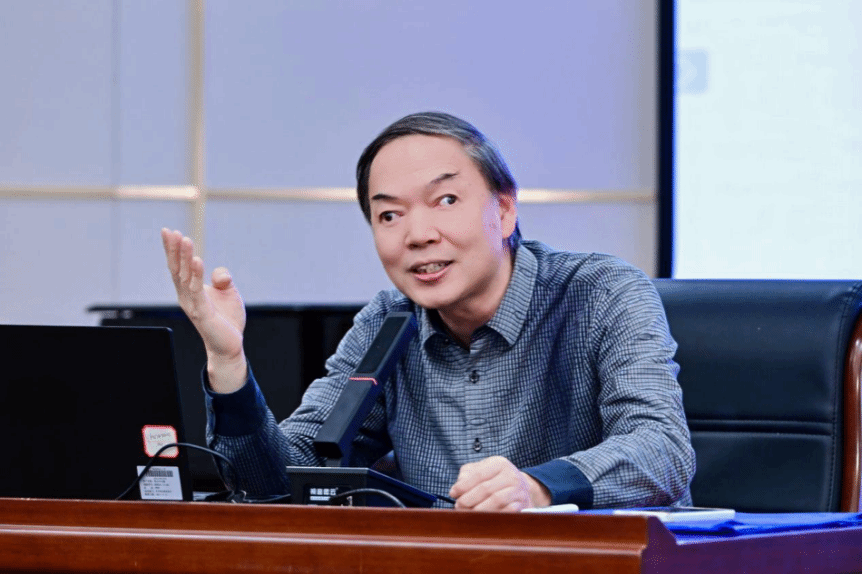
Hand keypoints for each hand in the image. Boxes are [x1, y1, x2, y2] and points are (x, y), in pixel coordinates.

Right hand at [161, 228, 246, 391]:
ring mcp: (192, 304)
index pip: (178, 266)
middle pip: (176, 268)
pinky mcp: (202, 313)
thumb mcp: (228, 292)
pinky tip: (197, 260)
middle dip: (173, 249)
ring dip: (184, 257)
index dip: (173, 249)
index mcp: (189, 290)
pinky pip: (197, 290)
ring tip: (184, 239)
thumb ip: (222, 279)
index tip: (169, 231)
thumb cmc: (226, 319)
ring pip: (184, 276)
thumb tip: (219, 273)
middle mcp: (186, 296)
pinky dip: (196, 274)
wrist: (230, 344)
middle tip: (169, 231)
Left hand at [448, 456, 551, 511]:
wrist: (521, 488)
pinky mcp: (523, 506)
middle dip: (468, 499)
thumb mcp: (482, 470)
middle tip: (458, 506)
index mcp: (499, 463)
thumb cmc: (495, 479)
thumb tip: (455, 490)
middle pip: (486, 489)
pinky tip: (482, 519)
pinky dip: (492, 517)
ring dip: (478, 510)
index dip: (463, 485)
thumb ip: (466, 475)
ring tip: (468, 513)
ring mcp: (519, 491)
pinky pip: (506, 512)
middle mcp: (512, 475)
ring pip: (496, 501)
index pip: (478, 475)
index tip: (453, 493)